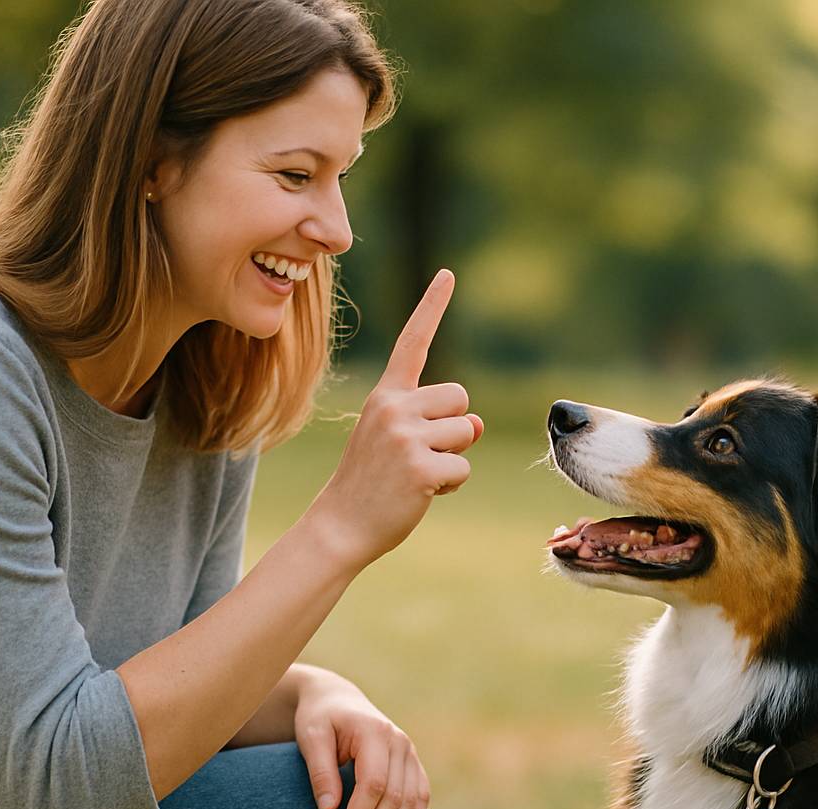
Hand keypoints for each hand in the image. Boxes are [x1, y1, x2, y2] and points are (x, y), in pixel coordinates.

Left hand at [293, 668, 430, 808]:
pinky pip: (421, 796)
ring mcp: (410, 753)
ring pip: (411, 802)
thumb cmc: (320, 719)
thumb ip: (320, 771)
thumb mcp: (311, 737)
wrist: (337, 700)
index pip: (374, 784)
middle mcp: (400, 742)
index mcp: (375, 732)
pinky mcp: (412, 764)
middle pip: (394, 798)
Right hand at [306, 270, 484, 571]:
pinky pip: (463, 467)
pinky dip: (450, 484)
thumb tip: (479, 423)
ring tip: (416, 475)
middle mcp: (393, 406)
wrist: (339, 525)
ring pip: (467, 432)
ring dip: (453, 457)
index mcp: (384, 395)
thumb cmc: (371, 482)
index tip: (448, 273)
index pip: (412, 342)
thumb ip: (434, 423)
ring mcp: (406, 436)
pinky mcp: (421, 466)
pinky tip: (420, 492)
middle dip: (454, 427)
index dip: (432, 307)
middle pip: (461, 398)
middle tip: (420, 454)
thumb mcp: (397, 442)